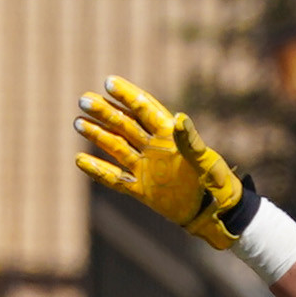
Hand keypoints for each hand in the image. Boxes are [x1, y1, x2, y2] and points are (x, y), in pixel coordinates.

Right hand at [75, 75, 246, 247]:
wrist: (216, 214)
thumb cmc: (218, 184)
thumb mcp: (206, 162)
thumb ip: (191, 142)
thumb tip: (179, 118)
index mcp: (169, 136)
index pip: (145, 110)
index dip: (128, 95)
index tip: (109, 82)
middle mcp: (153, 148)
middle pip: (125, 124)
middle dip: (105, 112)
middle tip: (84, 99)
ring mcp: (145, 168)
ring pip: (116, 147)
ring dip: (97, 134)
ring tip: (77, 122)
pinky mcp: (140, 189)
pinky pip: (115, 179)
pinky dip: (98, 171)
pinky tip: (79, 159)